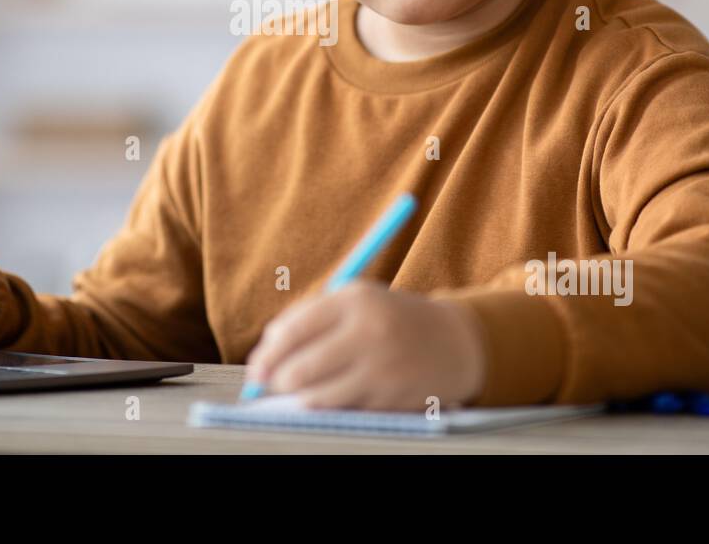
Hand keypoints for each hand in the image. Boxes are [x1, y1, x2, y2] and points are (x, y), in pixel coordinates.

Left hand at [243, 280, 486, 409]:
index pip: (293, 329)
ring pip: (319, 396)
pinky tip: (329, 399)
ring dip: (300, 398)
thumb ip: (310, 317)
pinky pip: (344, 409)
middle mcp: (369, 331)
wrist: (453, 342)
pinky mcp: (391, 397)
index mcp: (354, 299)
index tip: (255, 369)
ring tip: (297, 393)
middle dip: (277, 382)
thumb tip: (267, 349)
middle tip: (269, 387)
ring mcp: (382, 367)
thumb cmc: (389, 319)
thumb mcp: (356, 301)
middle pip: (301, 367)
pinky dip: (329, 407)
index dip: (267, 354)